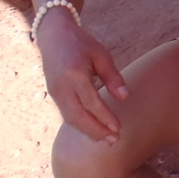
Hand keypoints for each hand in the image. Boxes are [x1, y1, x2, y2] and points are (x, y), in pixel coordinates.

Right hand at [39, 9, 127, 143]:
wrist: (54, 36)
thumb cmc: (82, 44)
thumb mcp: (101, 55)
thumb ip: (113, 77)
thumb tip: (125, 98)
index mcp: (75, 74)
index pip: (91, 102)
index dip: (104, 117)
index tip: (118, 128)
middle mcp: (61, 86)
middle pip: (77, 116)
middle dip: (96, 131)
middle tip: (114, 141)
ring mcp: (54, 92)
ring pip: (70, 118)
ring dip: (88, 131)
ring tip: (106, 140)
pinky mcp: (53, 94)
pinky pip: (66, 114)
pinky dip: (80, 125)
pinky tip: (94, 131)